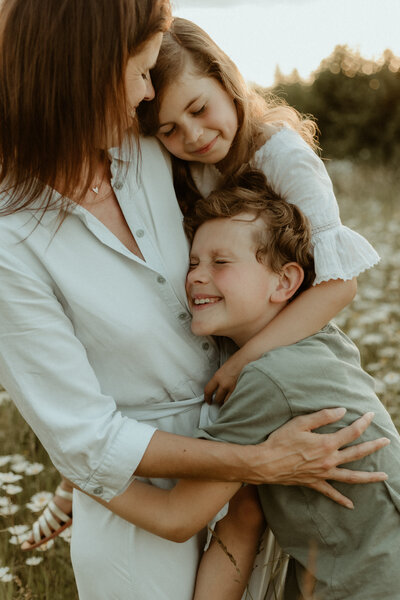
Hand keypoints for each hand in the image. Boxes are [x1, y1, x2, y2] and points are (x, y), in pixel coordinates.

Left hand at [204, 352, 245, 403]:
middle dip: (218, 401)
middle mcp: (225, 384)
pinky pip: (236, 400)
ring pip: (227, 402)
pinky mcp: (242, 390)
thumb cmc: (237, 360)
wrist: (249, 357)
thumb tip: (217, 387)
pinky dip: (235, 401)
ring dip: (227, 402)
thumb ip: (219, 379)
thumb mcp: (224, 368)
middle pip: (218, 399)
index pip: (208, 390)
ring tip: (229, 400)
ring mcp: (234, 388)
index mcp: (218, 377)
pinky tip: (236, 399)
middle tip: (220, 400)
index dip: (207, 398)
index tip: (208, 401)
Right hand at [253, 408, 389, 508]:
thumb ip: (323, 416)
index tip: (370, 415)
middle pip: (357, 453)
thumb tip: (342, 411)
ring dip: (369, 477)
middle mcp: (329, 460)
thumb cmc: (280, 440)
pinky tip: (351, 505)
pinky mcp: (314, 483)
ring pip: (351, 477)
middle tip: (386, 441)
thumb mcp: (300, 423)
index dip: (362, 423)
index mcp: (327, 443)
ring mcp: (323, 474)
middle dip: (373, 446)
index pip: (351, 432)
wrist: (266, 463)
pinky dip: (341, 500)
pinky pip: (331, 493)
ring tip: (384, 476)